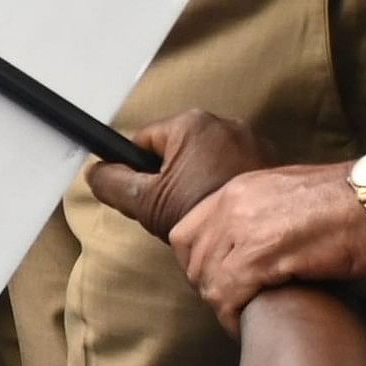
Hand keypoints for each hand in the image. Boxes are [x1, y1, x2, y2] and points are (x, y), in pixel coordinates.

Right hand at [85, 110, 272, 241]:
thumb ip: (111, 183)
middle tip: (173, 209)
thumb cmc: (202, 216)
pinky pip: (231, 169)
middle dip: (170, 178)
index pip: (144, 142)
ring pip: (204, 161)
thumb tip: (95, 172)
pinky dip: (223, 186)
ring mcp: (252, 141)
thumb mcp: (145, 203)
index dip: (138, 172)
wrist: (260, 241)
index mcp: (191, 123)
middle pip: (175, 150)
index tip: (149, 197)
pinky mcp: (270, 162)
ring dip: (197, 182)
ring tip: (200, 212)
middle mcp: (224, 123)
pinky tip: (222, 209)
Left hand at [168, 163, 365, 335]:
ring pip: (208, 280)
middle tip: (233, 307)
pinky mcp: (265, 255)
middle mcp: (234, 206)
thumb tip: (256, 244)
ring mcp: (246, 229)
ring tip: (244, 319)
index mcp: (239, 190)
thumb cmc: (360, 201)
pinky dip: (234, 317)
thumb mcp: (295, 195)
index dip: (197, 263)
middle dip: (209, 289)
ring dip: (224, 307)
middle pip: (194, 260)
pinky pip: (229, 295)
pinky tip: (249, 326)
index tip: (216, 282)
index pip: (187, 232)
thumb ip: (266, 214)